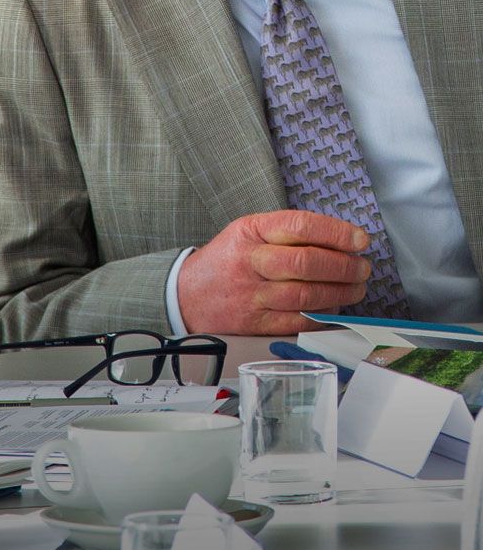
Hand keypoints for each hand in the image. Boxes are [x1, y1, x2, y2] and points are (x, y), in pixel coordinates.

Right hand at [177, 209, 370, 336]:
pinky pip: (297, 321)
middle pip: (306, 263)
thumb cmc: (227, 260)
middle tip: (362, 268)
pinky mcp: (255, 323)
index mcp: (250, 231)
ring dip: (339, 292)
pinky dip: (322, 315)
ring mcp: (251, 295)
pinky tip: (334, 308)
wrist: (186, 295)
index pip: (300, 226)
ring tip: (356, 287)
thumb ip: (286, 233)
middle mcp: (250, 261)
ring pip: (305, 295)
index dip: (336, 232)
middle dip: (343, 266)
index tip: (360, 240)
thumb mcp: (247, 231)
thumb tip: (340, 240)